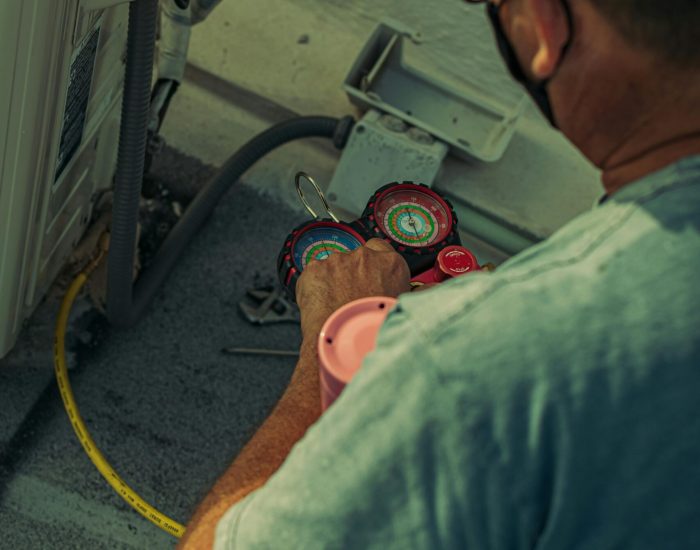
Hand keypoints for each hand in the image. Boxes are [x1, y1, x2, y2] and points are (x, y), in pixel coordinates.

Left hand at [296, 238, 410, 344]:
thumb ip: (417, 294)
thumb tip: (429, 291)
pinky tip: (321, 303)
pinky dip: (315, 286)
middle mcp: (365, 257)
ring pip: (334, 265)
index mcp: (391, 264)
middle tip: (352, 295)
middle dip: (354, 272)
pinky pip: (314, 274)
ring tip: (336, 303)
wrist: (345, 341)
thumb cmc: (374, 329)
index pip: (381, 248)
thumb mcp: (404, 309)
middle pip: (357, 257)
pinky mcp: (315, 269)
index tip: (370, 275)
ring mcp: (337, 261)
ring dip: (334, 279)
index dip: (374, 263)